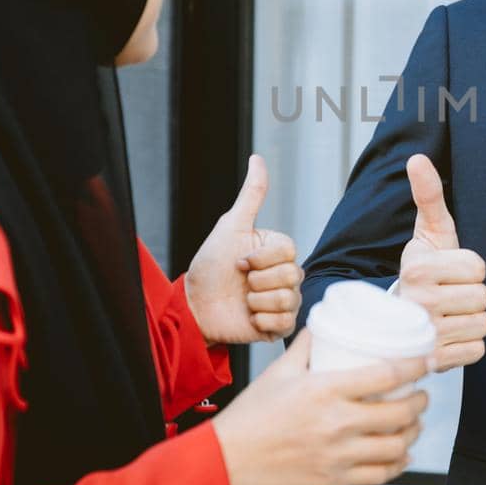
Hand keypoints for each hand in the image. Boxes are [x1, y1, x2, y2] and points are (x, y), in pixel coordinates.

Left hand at [185, 155, 302, 344]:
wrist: (194, 305)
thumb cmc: (210, 265)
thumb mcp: (231, 226)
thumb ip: (251, 195)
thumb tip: (258, 158)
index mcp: (278, 251)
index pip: (288, 251)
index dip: (260, 258)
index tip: (239, 261)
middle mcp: (285, 275)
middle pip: (291, 275)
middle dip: (257, 280)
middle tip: (241, 282)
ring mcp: (284, 301)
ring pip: (288, 299)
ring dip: (257, 301)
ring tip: (243, 300)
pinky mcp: (279, 326)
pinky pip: (285, 323)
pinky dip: (262, 321)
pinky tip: (249, 317)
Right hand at [211, 329, 430, 484]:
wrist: (228, 460)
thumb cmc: (252, 413)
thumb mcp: (278, 371)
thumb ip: (304, 346)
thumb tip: (323, 324)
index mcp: (326, 390)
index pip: (387, 375)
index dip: (416, 367)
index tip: (428, 361)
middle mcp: (338, 423)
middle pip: (399, 412)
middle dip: (420, 402)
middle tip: (422, 395)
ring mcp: (338, 454)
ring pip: (395, 445)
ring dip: (413, 432)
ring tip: (415, 423)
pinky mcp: (335, 479)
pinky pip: (380, 474)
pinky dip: (398, 464)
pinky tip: (402, 455)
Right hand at [397, 154, 485, 371]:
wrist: (393, 321)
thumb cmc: (421, 273)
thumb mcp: (427, 234)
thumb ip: (428, 195)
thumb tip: (417, 158)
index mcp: (417, 268)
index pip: (479, 268)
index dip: (469, 269)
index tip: (447, 273)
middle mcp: (419, 303)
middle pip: (482, 296)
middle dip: (470, 295)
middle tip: (447, 296)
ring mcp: (425, 336)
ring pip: (482, 324)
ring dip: (470, 320)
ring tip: (446, 316)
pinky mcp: (434, 361)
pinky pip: (477, 350)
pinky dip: (467, 345)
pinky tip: (447, 336)